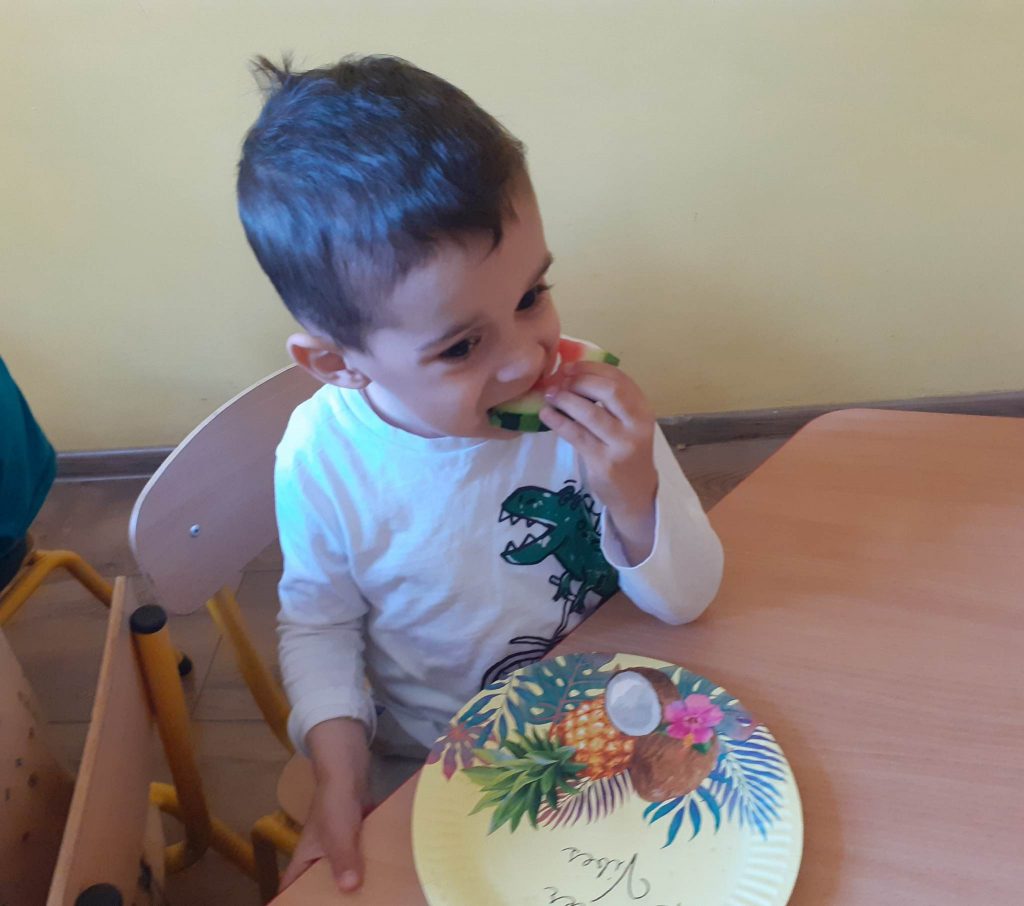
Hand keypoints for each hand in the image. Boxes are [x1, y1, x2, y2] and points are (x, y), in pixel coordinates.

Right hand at [280, 718, 371, 892]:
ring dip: (353, 883)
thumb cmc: (335, 802)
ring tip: (369, 897)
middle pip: (319, 885)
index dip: (291, 901)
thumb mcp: (338, 835)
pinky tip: (385, 878)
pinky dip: (368, 866)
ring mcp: (338, 845)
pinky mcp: (355, 836)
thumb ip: (343, 861)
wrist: (349, 768)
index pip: (289, 887)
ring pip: (343, 872)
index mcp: (304, 858)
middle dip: (331, 897)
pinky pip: (360, 857)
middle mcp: (318, 855)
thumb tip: (349, 888)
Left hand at [540, 361, 657, 562]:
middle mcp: (637, 425)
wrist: (635, 494)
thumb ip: (608, 402)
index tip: (568, 366)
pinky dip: (559, 421)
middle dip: (579, 381)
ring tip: (549, 395)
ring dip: (566, 400)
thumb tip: (569, 375)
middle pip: (609, 391)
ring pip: (590, 413)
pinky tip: (546, 414)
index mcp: (642, 409)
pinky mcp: (604, 462)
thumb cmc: (624, 452)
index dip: (591, 368)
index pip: (619, 378)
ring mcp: (622, 444)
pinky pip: (577, 435)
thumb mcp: (626, 424)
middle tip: (558, 381)